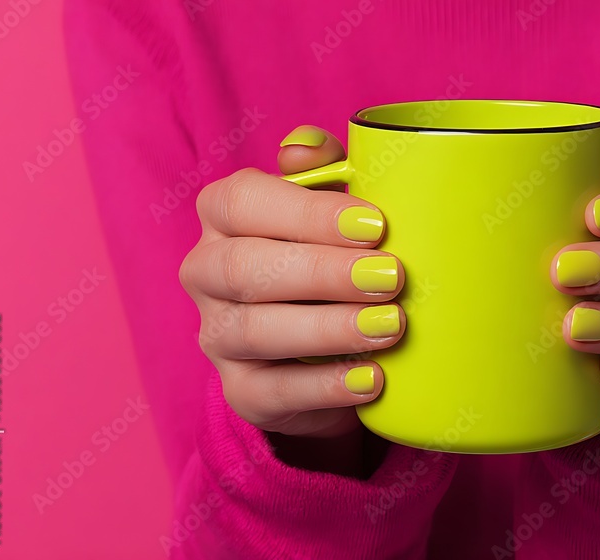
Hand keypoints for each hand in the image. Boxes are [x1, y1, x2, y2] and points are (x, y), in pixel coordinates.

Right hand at [180, 126, 404, 444]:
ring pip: (255, 331)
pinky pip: (272, 391)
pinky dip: (324, 386)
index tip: (375, 226)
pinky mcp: (240, 390)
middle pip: (246, 268)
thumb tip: (308, 147)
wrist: (331, 345)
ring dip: (328, 328)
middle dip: (324, 272)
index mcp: (224, 214)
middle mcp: (206, 272)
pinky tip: (371, 378)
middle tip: (392, 277)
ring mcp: (216, 335)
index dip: (308, 213)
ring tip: (390, 326)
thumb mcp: (334, 210)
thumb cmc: (334, 257)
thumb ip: (324, 173)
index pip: (244, 202)